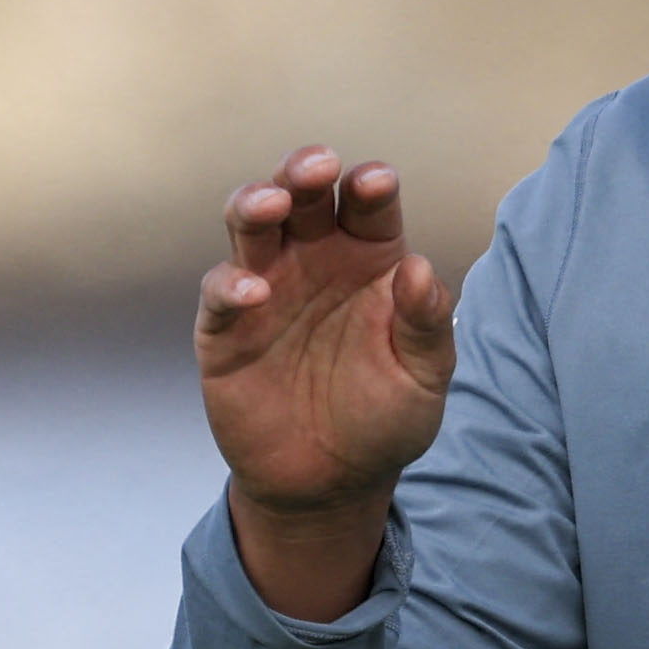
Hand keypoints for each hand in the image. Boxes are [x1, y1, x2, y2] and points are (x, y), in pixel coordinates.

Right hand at [195, 147, 457, 618]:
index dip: (370, 187)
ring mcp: (267, 288)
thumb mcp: (424, 378)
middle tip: (317, 166)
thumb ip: (426, 324)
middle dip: (305, 172)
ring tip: (271, 202)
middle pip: (304, 196)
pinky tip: (253, 293)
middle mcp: (315, 260)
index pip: (369, 206)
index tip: (375, 182)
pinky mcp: (226, 328)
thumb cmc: (385, 420)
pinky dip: (232, 285)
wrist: (331, 483)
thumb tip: (419, 267)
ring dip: (256, 203)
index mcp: (370, 259)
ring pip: (252, 225)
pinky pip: (221, 292)